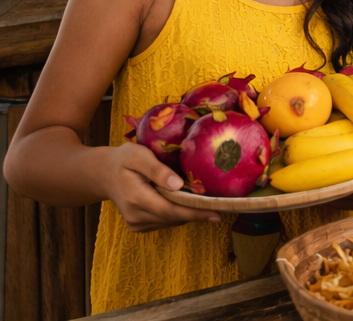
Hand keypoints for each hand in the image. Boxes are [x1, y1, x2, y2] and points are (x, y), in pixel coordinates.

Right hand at [101, 142, 221, 231]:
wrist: (103, 173)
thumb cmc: (123, 159)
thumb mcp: (138, 155)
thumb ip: (156, 169)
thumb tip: (178, 184)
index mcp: (136, 197)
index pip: (171, 210)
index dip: (195, 213)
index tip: (217, 212)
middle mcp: (135, 215)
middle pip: (173, 218)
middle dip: (198, 213)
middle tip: (222, 207)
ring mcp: (135, 222)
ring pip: (170, 221)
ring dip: (189, 213)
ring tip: (208, 202)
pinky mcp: (138, 224)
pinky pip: (164, 221)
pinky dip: (178, 214)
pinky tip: (187, 202)